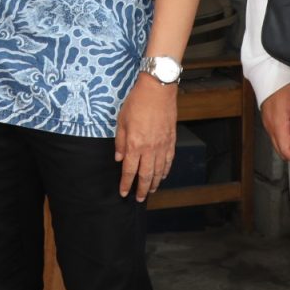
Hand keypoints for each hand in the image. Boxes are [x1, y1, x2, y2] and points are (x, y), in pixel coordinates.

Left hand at [116, 74, 177, 201]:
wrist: (157, 90)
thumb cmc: (137, 102)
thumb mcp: (121, 120)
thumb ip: (120, 141)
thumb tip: (119, 158)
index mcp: (134, 144)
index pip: (129, 170)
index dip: (126, 184)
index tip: (124, 193)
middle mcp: (149, 148)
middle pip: (146, 175)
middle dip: (142, 189)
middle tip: (139, 199)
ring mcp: (162, 145)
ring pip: (159, 170)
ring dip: (155, 183)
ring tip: (151, 191)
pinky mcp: (171, 140)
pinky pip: (169, 160)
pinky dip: (166, 171)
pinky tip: (163, 175)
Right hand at [258, 81, 289, 166]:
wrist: (269, 78)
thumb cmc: (283, 85)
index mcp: (278, 122)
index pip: (284, 148)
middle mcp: (271, 126)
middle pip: (280, 150)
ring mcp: (269, 125)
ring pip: (278, 145)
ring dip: (289, 149)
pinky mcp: (269, 123)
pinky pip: (276, 137)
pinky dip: (285, 141)